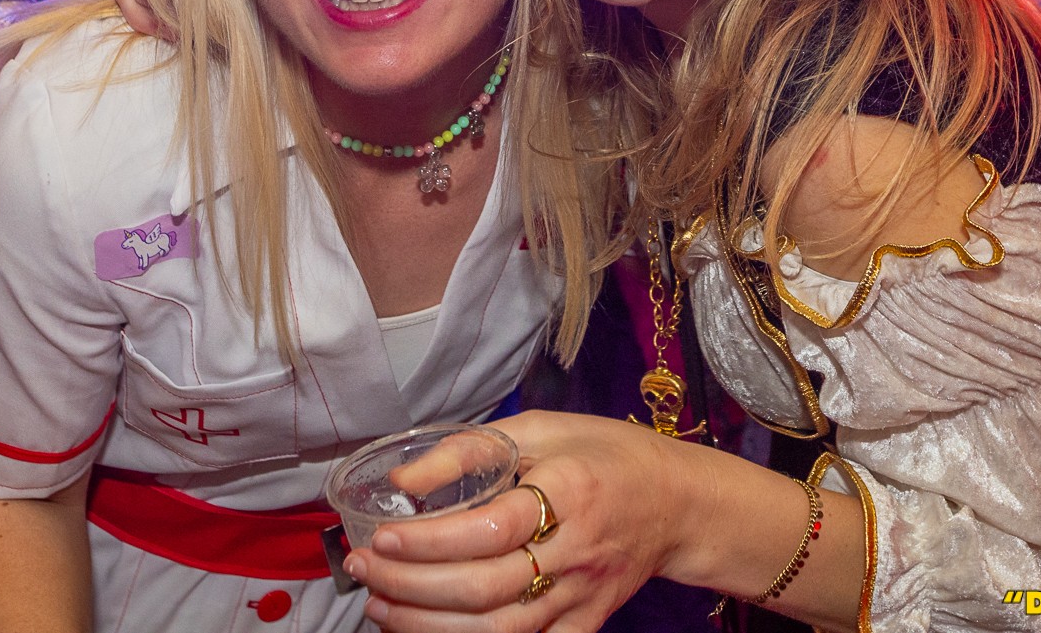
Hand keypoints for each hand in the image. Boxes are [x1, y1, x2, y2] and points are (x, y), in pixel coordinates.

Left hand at [346, 410, 699, 632]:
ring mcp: (582, 596)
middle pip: (485, 588)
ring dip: (429, 626)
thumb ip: (471, 449)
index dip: (429, 541)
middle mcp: (576, 550)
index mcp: (568, 491)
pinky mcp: (585, 624)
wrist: (676, 503)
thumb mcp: (542, 427)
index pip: (489, 529)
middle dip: (411, 587)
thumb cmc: (605, 455)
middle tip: (363, 571)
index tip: (381, 537)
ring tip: (380, 607)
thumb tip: (402, 478)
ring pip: (500, 630)